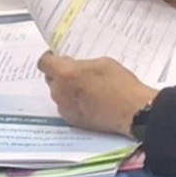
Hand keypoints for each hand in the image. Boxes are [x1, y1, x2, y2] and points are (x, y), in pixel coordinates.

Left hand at [37, 54, 157, 136]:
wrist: (130, 110)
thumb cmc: (120, 83)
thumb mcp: (103, 63)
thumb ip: (83, 65)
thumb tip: (74, 68)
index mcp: (66, 73)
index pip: (44, 63)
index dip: (49, 58)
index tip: (56, 57)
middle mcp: (59, 91)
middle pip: (51, 79)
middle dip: (61, 75)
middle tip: (77, 74)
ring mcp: (64, 107)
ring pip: (59, 94)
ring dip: (67, 89)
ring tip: (88, 90)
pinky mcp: (71, 119)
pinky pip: (66, 107)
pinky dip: (74, 103)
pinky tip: (91, 102)